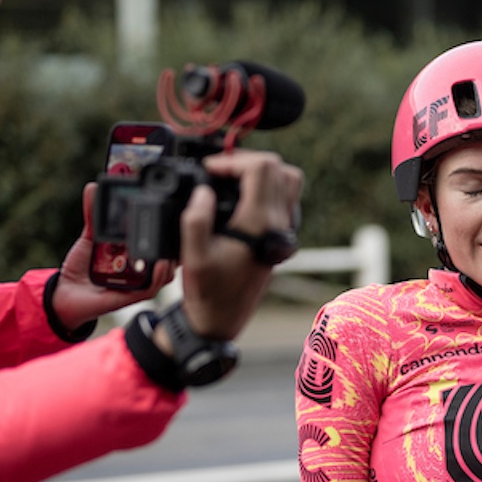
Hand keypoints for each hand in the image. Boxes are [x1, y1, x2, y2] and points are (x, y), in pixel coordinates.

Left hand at [48, 180, 174, 331]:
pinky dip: (158, 276)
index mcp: (133, 252)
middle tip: (177, 220)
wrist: (64, 293)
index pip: (155, 239)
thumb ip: (93, 214)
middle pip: (168, 255)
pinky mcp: (131, 295)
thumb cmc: (80, 269)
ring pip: (165, 272)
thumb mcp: (89, 237)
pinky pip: (151, 288)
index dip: (167, 226)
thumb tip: (93, 187)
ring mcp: (138, 282)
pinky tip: (160, 263)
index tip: (170, 204)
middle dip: (176, 240)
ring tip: (171, 243)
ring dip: (171, 259)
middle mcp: (139, 268)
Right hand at [173, 149, 305, 341]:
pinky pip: (285, 197)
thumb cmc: (207, 292)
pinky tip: (240, 196)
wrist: (221, 321)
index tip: (208, 170)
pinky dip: (267, 186)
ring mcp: (284, 229)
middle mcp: (279, 224)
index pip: (260, 168)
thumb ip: (195, 219)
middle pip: (277, 167)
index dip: (230, 160)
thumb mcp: (193, 256)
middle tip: (217, 171)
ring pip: (288, 180)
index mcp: (259, 224)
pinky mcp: (281, 236)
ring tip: (231, 178)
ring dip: (260, 170)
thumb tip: (204, 190)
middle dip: (244, 160)